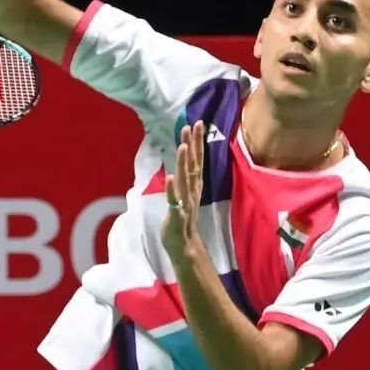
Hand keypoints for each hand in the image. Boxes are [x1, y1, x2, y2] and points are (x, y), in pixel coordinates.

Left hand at [162, 122, 207, 264]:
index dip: (197, 142)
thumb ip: (186, 177)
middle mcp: (192, 191)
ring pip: (185, 180)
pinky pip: (174, 201)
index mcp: (194, 185)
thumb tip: (186, 158)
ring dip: (183, 163)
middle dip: (192, 145)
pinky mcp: (176, 216)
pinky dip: (173, 190)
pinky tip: (171, 178)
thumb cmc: (182, 219)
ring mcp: (185, 203)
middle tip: (192, 126)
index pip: (197, 160)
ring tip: (182, 146)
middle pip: (193, 165)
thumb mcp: (185, 194)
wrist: (184, 246)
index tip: (197, 123)